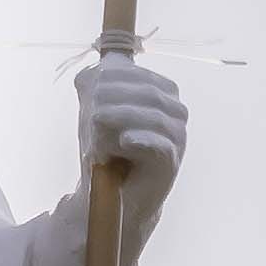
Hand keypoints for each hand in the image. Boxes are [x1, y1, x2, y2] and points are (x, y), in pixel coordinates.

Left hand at [77, 55, 189, 254]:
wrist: (113, 192)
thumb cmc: (106, 148)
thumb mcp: (96, 111)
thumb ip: (94, 87)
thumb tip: (88, 73)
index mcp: (163, 95)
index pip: (142, 77)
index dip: (116, 78)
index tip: (90, 88)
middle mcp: (176, 114)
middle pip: (148, 93)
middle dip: (115, 97)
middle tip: (91, 109)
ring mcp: (177, 139)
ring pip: (154, 117)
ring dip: (121, 116)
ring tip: (96, 122)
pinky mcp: (171, 163)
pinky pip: (160, 145)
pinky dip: (140, 140)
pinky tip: (124, 141)